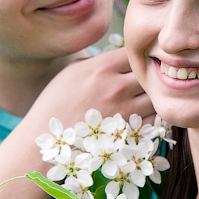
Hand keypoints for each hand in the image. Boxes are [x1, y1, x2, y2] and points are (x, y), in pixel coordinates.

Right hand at [30, 47, 153, 127]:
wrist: (44, 146)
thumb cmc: (54, 107)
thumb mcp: (71, 73)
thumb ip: (98, 62)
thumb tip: (120, 57)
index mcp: (101, 67)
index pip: (136, 52)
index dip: (137, 57)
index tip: (132, 65)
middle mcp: (116, 87)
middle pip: (150, 73)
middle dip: (148, 77)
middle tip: (139, 84)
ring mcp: (126, 111)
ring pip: (155, 97)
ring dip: (151, 98)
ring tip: (138, 102)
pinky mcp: (130, 134)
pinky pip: (154, 121)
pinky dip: (150, 119)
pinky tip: (137, 120)